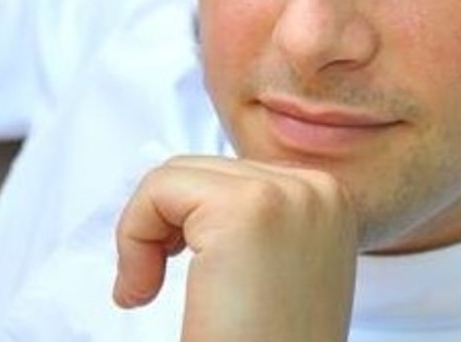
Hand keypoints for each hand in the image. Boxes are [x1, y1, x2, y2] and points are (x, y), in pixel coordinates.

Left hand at [114, 156, 358, 341]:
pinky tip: (141, 292)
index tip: (182, 276)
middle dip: (162, 227)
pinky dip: (132, 237)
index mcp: (329, 201)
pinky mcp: (245, 210)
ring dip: (142, 233)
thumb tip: (187, 184)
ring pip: (173, 175)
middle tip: (149, 286)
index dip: (187, 224)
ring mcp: (287, 195)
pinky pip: (158, 189)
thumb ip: (252, 224)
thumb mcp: (274, 272)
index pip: (230, 174)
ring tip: (145, 289)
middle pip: (200, 168)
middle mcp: (318, 190)